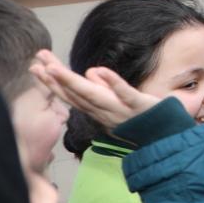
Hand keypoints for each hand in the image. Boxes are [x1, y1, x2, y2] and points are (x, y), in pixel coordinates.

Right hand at [30, 52, 159, 129]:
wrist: (168, 138)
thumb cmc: (142, 118)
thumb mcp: (118, 102)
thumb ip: (104, 88)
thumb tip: (91, 72)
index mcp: (99, 110)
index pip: (71, 95)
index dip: (52, 83)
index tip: (35, 67)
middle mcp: (105, 112)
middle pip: (76, 94)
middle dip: (54, 80)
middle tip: (36, 63)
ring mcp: (121, 110)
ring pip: (93, 95)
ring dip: (73, 82)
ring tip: (54, 68)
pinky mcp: (140, 106)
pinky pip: (125, 94)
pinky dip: (113, 83)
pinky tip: (100, 70)